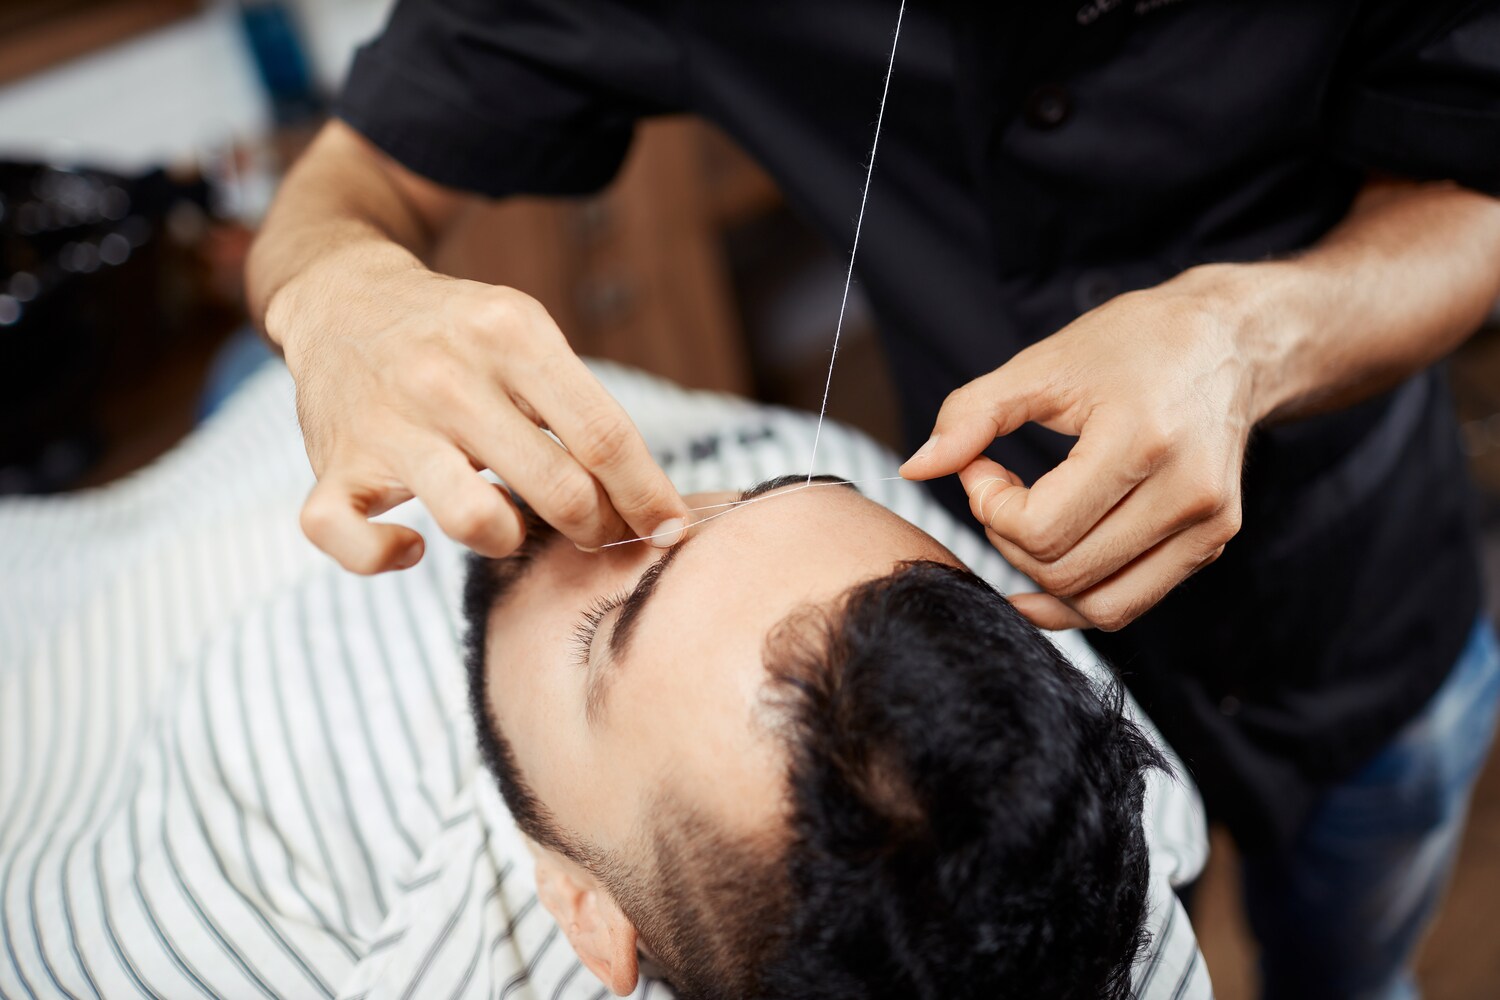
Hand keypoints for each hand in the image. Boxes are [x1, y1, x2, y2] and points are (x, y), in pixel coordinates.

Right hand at [268, 260, 688, 572]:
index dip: (648, 496)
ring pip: (472, 519)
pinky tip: (413, 546)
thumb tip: (657, 506)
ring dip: (509, 541)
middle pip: (558, 487)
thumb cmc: (461, 336)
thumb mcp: (528, 336)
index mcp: (511, 334)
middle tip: (598, 530)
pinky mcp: (332, 463)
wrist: (343, 297)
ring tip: (511, 525)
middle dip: (596, 526)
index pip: (604, 435)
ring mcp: (386, 422)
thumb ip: (583, 409)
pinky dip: (385, 557)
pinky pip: (349, 539)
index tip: (671, 530)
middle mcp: (448, 377)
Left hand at [900, 266, 1267, 630]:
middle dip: (1008, 538)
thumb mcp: (1044, 363)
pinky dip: (1077, 599)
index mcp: (1143, 441)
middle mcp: (1187, 493)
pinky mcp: (1212, 543)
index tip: (983, 466)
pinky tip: (1044, 571)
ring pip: (1097, 605)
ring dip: (1041, 576)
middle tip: (1000, 491)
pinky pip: (1128, 604)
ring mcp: (1207, 525)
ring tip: (1028, 521)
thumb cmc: (1133, 344)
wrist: (1229, 342)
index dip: (989, 506)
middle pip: (1064, 571)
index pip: (1040, 528)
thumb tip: (914, 470)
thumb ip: (972, 415)